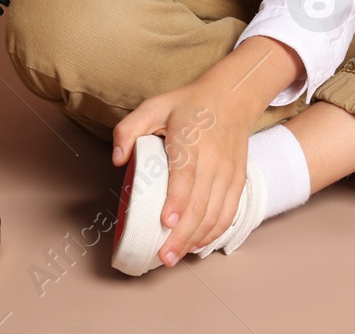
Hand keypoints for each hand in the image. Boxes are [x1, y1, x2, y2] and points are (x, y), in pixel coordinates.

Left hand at [112, 81, 254, 267]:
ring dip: (196, 239)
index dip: (177, 200)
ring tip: (175, 256)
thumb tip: (117, 160)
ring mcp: (228, 172)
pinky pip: (229, 213)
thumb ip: (128, 130)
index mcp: (190, 141)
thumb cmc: (189, 105)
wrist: (232, 97)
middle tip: (163, 257)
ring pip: (215, 214)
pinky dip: (214, 233)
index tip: (165, 221)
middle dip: (181, 235)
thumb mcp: (153, 106)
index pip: (186, 176)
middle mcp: (213, 160)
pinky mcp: (238, 181)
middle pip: (200, 204)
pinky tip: (197, 244)